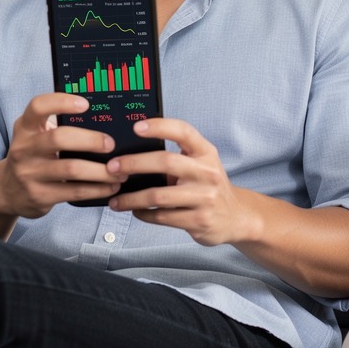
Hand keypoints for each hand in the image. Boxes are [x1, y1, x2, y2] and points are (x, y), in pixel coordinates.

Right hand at [0, 93, 123, 216]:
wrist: (7, 191)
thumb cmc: (33, 156)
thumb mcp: (36, 136)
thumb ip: (58, 125)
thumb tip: (103, 117)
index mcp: (25, 127)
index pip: (38, 106)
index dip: (62, 102)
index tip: (85, 104)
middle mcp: (24, 149)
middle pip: (59, 138)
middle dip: (91, 140)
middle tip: (110, 144)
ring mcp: (29, 174)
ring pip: (71, 169)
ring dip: (101, 171)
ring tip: (119, 171)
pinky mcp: (39, 196)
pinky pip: (74, 192)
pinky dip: (97, 189)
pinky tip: (110, 187)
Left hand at [105, 118, 255, 245]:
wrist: (236, 217)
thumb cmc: (208, 186)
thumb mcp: (201, 164)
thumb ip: (176, 157)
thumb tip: (132, 154)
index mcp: (206, 152)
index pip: (184, 132)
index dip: (160, 127)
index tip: (137, 127)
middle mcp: (207, 172)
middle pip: (165, 162)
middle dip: (134, 164)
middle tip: (112, 168)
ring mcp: (204, 198)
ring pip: (159, 196)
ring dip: (132, 198)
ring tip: (116, 200)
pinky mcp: (199, 220)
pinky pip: (163, 217)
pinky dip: (144, 214)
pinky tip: (136, 211)